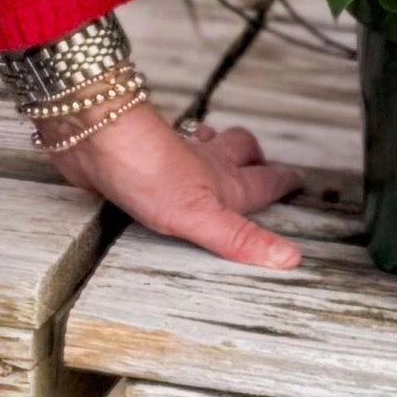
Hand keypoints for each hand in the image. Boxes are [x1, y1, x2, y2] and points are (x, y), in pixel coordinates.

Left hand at [52, 101, 301, 272]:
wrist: (97, 138)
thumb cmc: (149, 172)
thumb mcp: (202, 216)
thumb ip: (241, 238)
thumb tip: (288, 257)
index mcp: (222, 181)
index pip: (263, 180)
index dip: (283, 180)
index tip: (299, 179)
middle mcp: (200, 165)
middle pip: (237, 149)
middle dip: (253, 154)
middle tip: (261, 160)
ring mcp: (168, 158)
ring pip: (201, 145)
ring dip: (213, 145)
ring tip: (217, 152)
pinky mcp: (136, 159)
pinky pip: (160, 154)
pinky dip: (170, 151)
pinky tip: (159, 162)